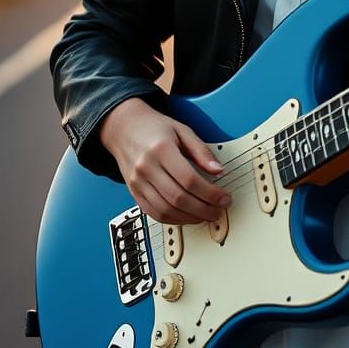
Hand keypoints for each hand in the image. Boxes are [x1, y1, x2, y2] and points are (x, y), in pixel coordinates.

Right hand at [99, 97, 232, 223]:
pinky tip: (187, 216)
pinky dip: (173, 219)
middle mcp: (146, 167)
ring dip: (190, 218)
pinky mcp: (134, 192)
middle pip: (178, 198)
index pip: (189, 180)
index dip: (211, 193)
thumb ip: (201, 151)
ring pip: (166, 210)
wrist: (125, 128)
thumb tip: (218, 170)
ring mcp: (138, 182)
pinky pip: (154, 213)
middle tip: (218, 210)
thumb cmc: (155, 128)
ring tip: (206, 215)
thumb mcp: (182, 130)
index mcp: (161, 149)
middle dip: (204, 209)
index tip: (224, 198)